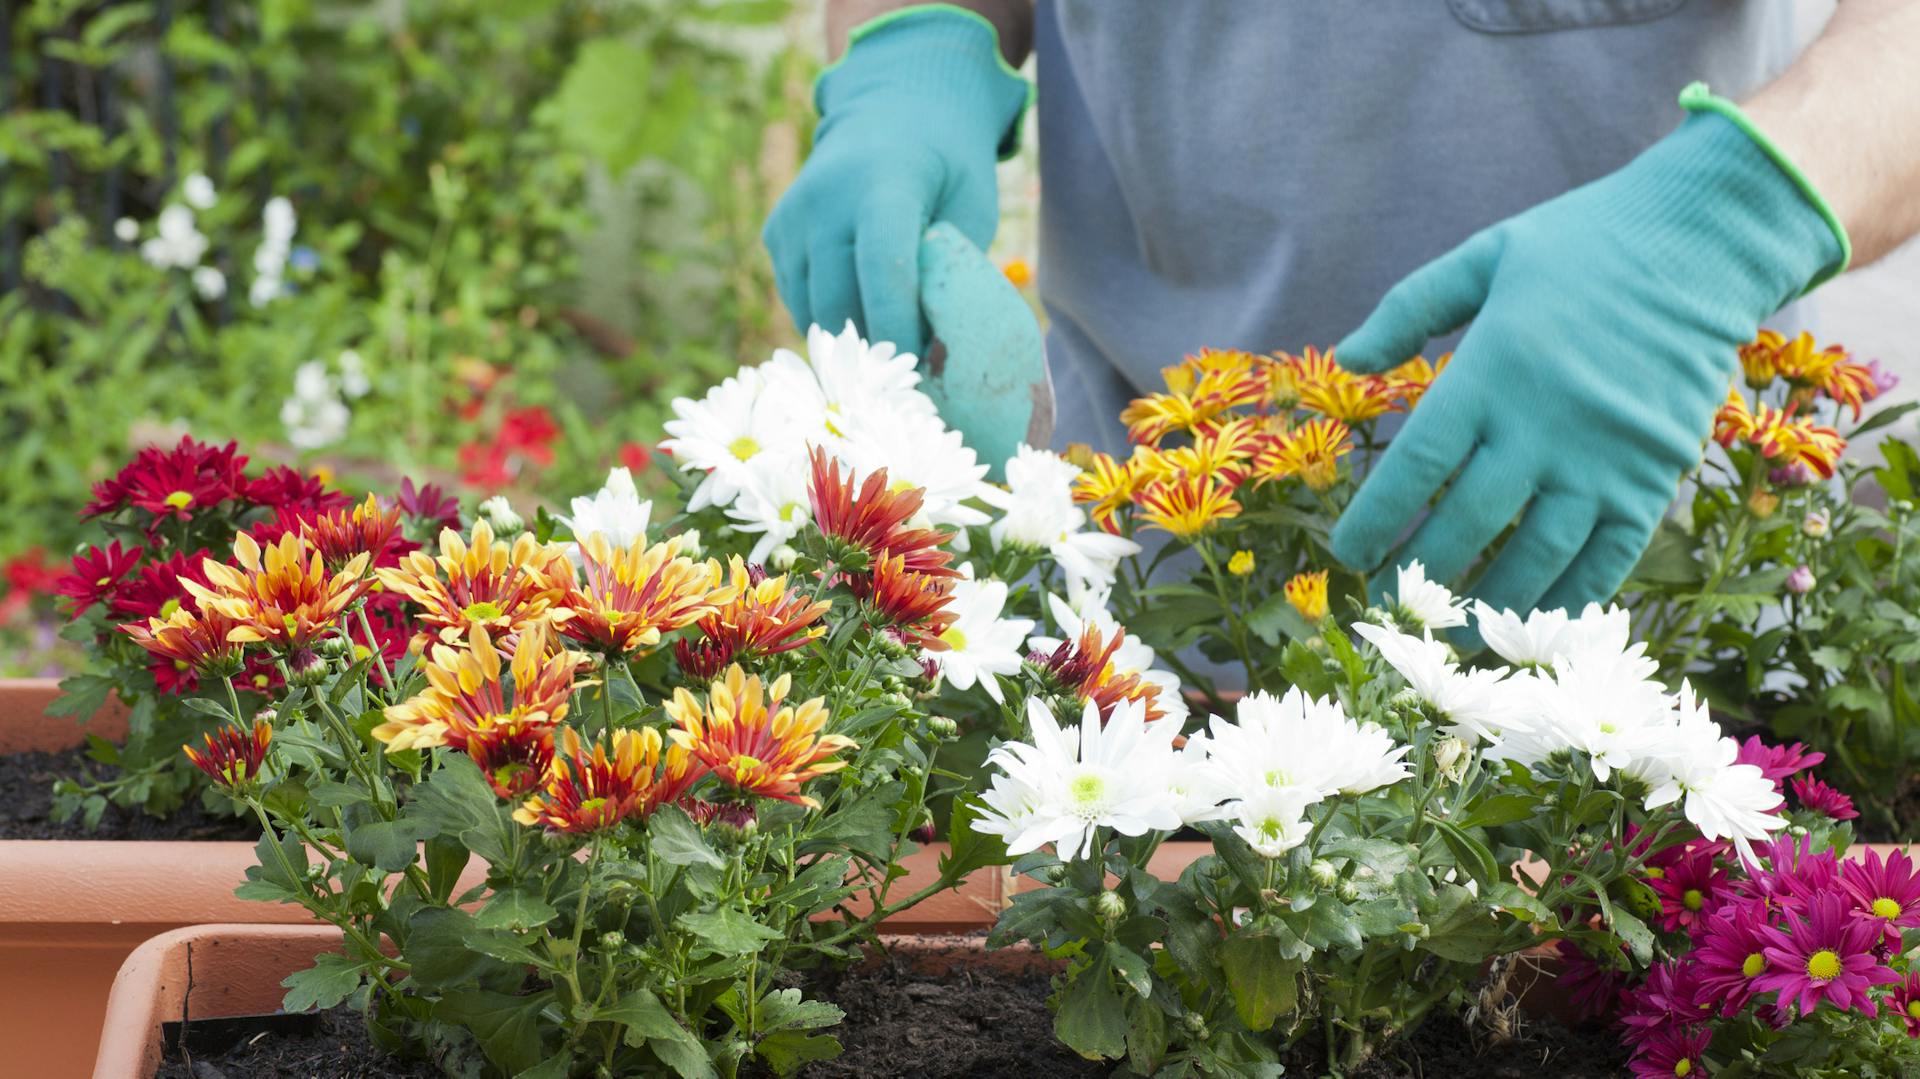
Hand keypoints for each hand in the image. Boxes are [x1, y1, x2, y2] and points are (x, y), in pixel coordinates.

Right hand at [762, 9, 1028, 358]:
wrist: (893, 109)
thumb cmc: (947, 167)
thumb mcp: (969, 206)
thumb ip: (950, 269)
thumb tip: (935, 349)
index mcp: (884, 183)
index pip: (882, 267)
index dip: (897, 326)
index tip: (917, 365)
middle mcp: (826, 198)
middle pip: (839, 300)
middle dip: (874, 346)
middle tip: (908, 371)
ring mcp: (793, 215)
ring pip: (812, 310)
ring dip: (851, 337)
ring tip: (888, 342)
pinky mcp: (776, 232)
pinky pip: (798, 298)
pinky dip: (828, 317)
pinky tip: (860, 310)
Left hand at [1329, 102, 1845, 615]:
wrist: (1705, 243)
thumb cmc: (1585, 246)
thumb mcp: (1486, 255)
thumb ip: (1410, 307)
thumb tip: (1349, 360)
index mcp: (1492, 371)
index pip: (1418, 465)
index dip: (1377, 518)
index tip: (1346, 554)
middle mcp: (1544, 424)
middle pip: (1468, 521)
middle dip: (1421, 572)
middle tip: (1391, 603)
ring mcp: (1604, 457)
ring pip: (1537, 554)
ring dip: (1490, 603)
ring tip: (1455, 631)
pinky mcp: (1654, 476)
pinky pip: (1608, 556)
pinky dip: (1570, 598)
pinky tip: (1538, 623)